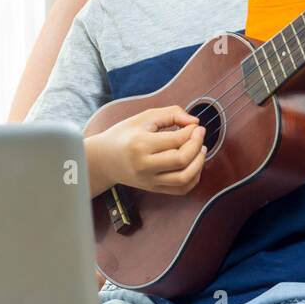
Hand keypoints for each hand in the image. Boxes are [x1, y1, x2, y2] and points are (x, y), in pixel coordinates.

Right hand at [90, 106, 206, 196]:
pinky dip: (194, 178)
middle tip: (199, 134)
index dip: (192, 131)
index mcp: (141, 144)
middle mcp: (145, 165)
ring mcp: (149, 180)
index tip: (195, 125)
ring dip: (199, 163)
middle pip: (182, 160)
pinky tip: (194, 164)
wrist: (104, 159)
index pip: (176, 140)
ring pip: (184, 179)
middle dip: (197, 145)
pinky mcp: (153, 189)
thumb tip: (194, 122)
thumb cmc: (124, 135)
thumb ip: (171, 113)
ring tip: (200, 150)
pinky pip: (181, 189)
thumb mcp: (144, 117)